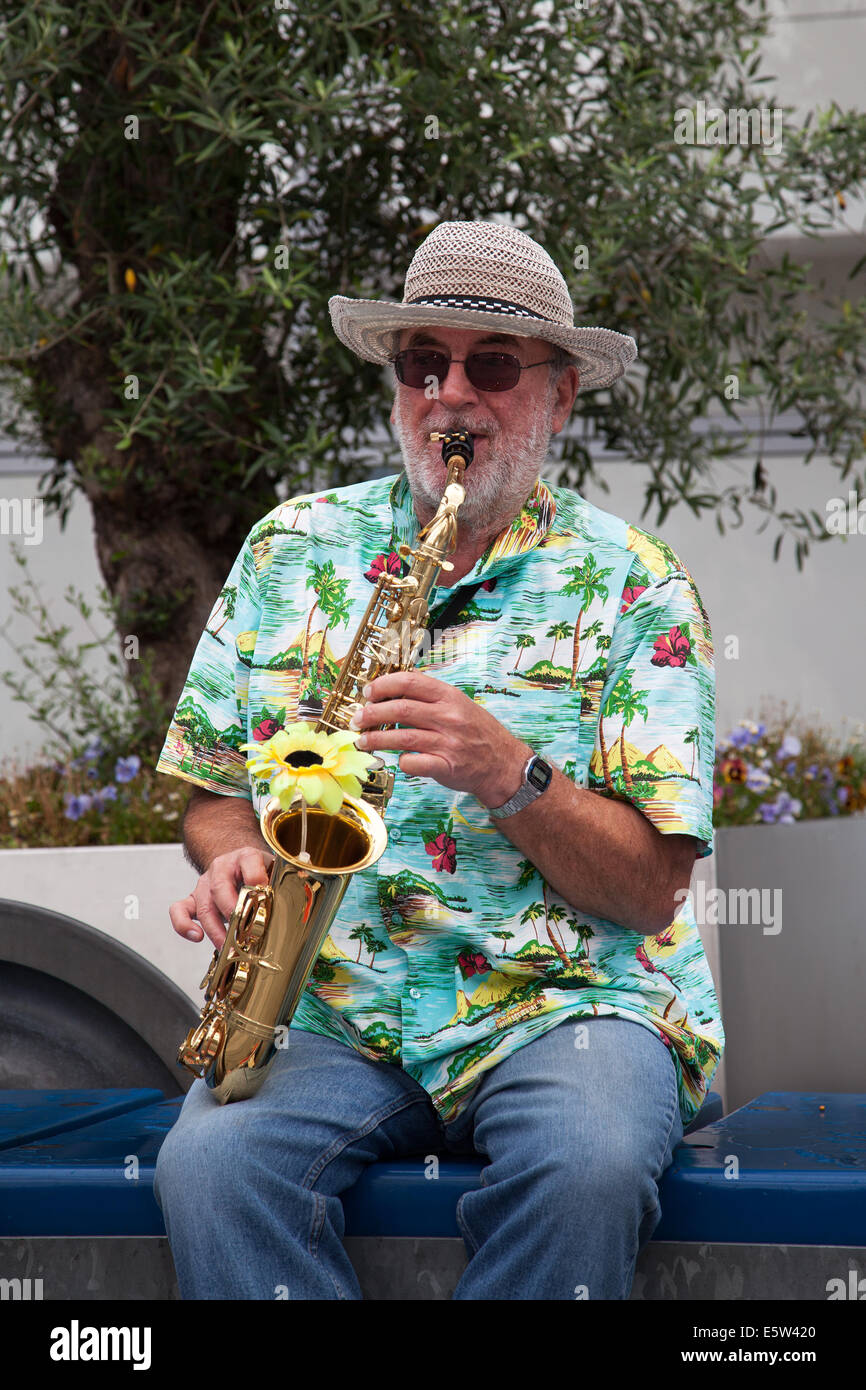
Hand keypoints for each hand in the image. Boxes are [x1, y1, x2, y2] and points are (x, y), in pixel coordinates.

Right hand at [169, 846, 274, 950]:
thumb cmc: (257, 871)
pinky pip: (180, 910)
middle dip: (232, 912)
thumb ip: (277, 884)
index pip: (249, 861)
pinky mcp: (193, 899)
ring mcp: (205, 884)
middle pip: (220, 888)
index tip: (264, 896)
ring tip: (228, 946)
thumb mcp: (273, 871)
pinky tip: (197, 936)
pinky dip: (184, 925)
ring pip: (204, 906)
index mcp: (244, 857)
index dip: (256, 878)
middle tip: (243, 932)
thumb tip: (285, 902)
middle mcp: (221, 868)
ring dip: (216, 929)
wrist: (237, 865)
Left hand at [350, 669, 529, 806]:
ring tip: (362, 740)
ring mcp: (448, 743)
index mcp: (450, 696)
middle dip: (372, 713)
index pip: (410, 682)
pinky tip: (396, 761)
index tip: (368, 693)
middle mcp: (448, 717)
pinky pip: (414, 763)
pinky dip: (401, 762)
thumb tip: (391, 694)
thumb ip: (430, 699)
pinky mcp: (446, 767)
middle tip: (357, 719)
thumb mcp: (459, 705)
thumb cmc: (477, 733)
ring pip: (402, 737)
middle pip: (400, 709)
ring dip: (376, 739)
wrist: (503, 764)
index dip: (383, 685)